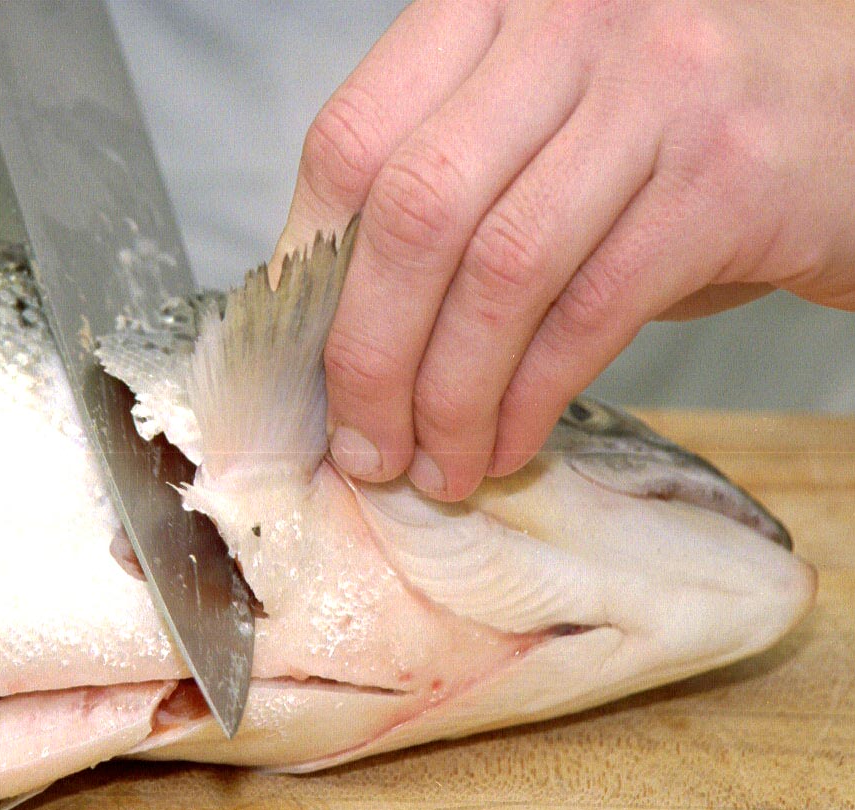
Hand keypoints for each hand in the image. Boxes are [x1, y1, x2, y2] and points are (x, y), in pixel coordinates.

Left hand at [273, 0, 854, 500]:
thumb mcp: (541, 124)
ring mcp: (653, 92)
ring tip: (435, 465)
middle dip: (370, 357)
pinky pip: (588, 315)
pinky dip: (530, 398)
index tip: (308, 361)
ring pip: (499, 274)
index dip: (313, 271)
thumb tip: (348, 325)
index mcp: (489, 8)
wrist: (849, 101)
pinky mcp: (726, 178)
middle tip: (363, 445)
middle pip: (413, 213)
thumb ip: (450, 193)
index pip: (352, 142)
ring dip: (451, 396)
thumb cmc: (670, 121)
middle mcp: (564, 27)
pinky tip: (507, 442)